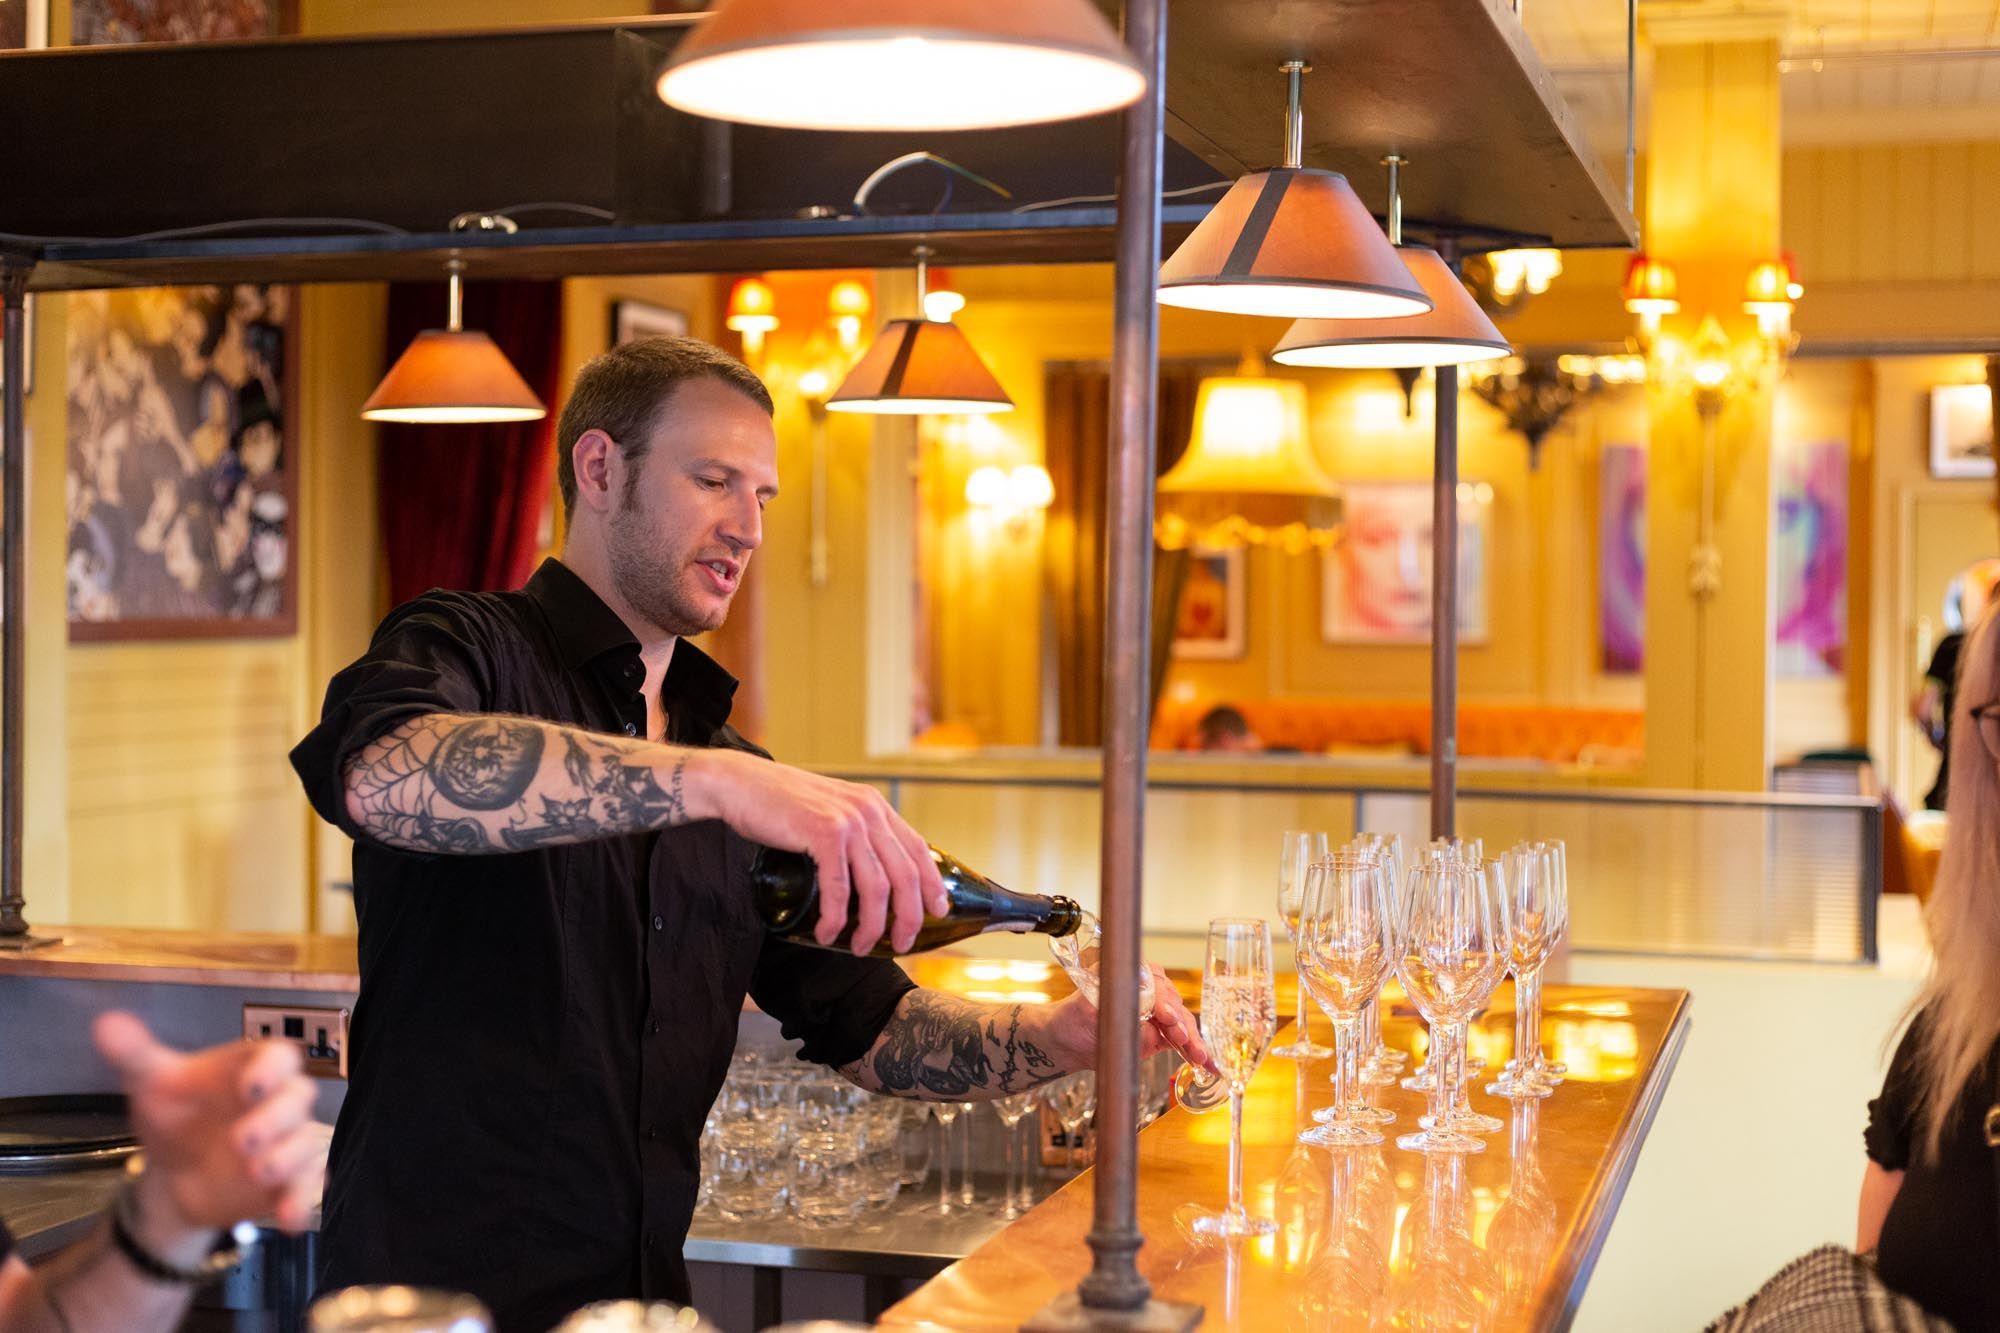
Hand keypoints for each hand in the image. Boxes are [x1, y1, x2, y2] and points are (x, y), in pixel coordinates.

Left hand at [94, 1013, 328, 1261]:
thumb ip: (136, 1054)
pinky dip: (301, 1202)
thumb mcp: (152, 1084)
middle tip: (243, 1140)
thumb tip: (106, 1023)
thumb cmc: (175, 1117)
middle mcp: (278, 1102)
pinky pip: (309, 1188)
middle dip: (277, 1118)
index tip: (251, 1085)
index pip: (279, 1055)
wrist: (176, 1174)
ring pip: (307, 1143)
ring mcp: (289, 1142)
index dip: (272, 1068)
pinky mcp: (292, 1180)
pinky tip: (288, 1218)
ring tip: (256, 1172)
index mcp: (252, 1069)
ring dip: (287, 1158)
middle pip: (299, 1097)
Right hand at [691, 749, 947, 954]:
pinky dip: (835, 918)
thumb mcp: (831, 811)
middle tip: (902, 944)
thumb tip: (871, 876)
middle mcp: (868, 811)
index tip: (938, 912)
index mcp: (874, 806)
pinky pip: (839, 888)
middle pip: (905, 875)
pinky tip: (828, 933)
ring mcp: (847, 821)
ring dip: (871, 926)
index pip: (918, 849)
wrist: (740, 784)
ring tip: (861, 947)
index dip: (932, 884)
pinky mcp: (823, 833)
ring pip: (876, 888)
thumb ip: (854, 833)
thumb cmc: (780, 804)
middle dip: (908, 917)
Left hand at [1048, 963, 1216, 1076]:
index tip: (1166, 1017)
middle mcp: (1150, 987)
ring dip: (1193, 1040)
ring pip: (1182, 1021)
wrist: (1071, 1039)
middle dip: (1181, 1023)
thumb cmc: (1075, 1019)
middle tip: (1185, 1041)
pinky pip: (1182, 1038)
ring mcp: (1159, 1009)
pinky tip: (1210, 1065)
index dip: (1161, 1001)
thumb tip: (1149, 1031)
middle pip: (1172, 1002)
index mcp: (1131, 974)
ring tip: (1201, 1058)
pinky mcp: (1162, 1031)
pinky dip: (1195, 1050)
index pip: (1153, 985)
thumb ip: (1118, 1018)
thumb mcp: (1087, 1012)